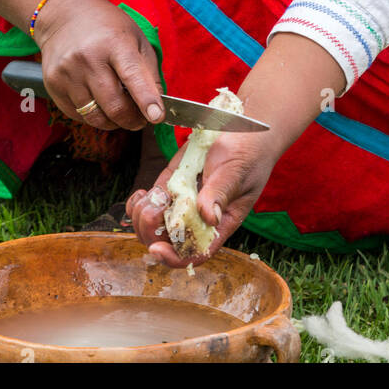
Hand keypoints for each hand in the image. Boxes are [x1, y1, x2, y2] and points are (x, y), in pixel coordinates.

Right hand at [35, 0, 163, 131]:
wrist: (64, 15)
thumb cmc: (107, 27)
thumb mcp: (136, 38)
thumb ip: (149, 72)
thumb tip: (156, 109)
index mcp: (114, 42)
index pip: (132, 75)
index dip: (146, 100)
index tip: (157, 117)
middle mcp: (88, 57)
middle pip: (114, 105)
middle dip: (133, 120)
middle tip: (141, 119)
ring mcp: (67, 72)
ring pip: (96, 117)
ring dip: (113, 122)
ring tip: (120, 111)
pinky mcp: (53, 84)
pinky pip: (78, 115)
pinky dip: (93, 115)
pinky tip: (98, 101)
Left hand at [125, 129, 280, 266]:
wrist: (244, 130)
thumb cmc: (249, 154)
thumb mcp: (237, 173)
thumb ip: (221, 193)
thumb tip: (209, 217)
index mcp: (219, 224)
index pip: (196, 252)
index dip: (174, 257)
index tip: (157, 249)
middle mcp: (198, 217)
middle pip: (168, 241)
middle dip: (152, 232)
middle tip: (153, 210)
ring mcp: (182, 201)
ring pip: (154, 225)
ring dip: (142, 216)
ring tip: (148, 198)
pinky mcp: (171, 183)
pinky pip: (150, 203)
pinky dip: (139, 202)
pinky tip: (141, 194)